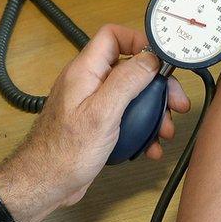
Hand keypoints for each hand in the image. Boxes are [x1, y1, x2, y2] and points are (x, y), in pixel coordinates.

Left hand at [0, 25, 190, 219]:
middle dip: (156, 85)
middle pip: (129, 69)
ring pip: (131, 97)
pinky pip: (125, 119)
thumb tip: (150, 58)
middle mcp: (88, 83)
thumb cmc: (64, 152)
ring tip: (165, 131)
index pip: (112, 36)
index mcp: (85, 71)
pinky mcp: (96, 125)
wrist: (45, 184)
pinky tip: (150, 146)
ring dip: (153, 112)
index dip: (140, 41)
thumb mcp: (102, 113)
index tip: (163, 60)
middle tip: (176, 103)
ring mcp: (92, 105)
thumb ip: (126, 81)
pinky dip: (141, 130)